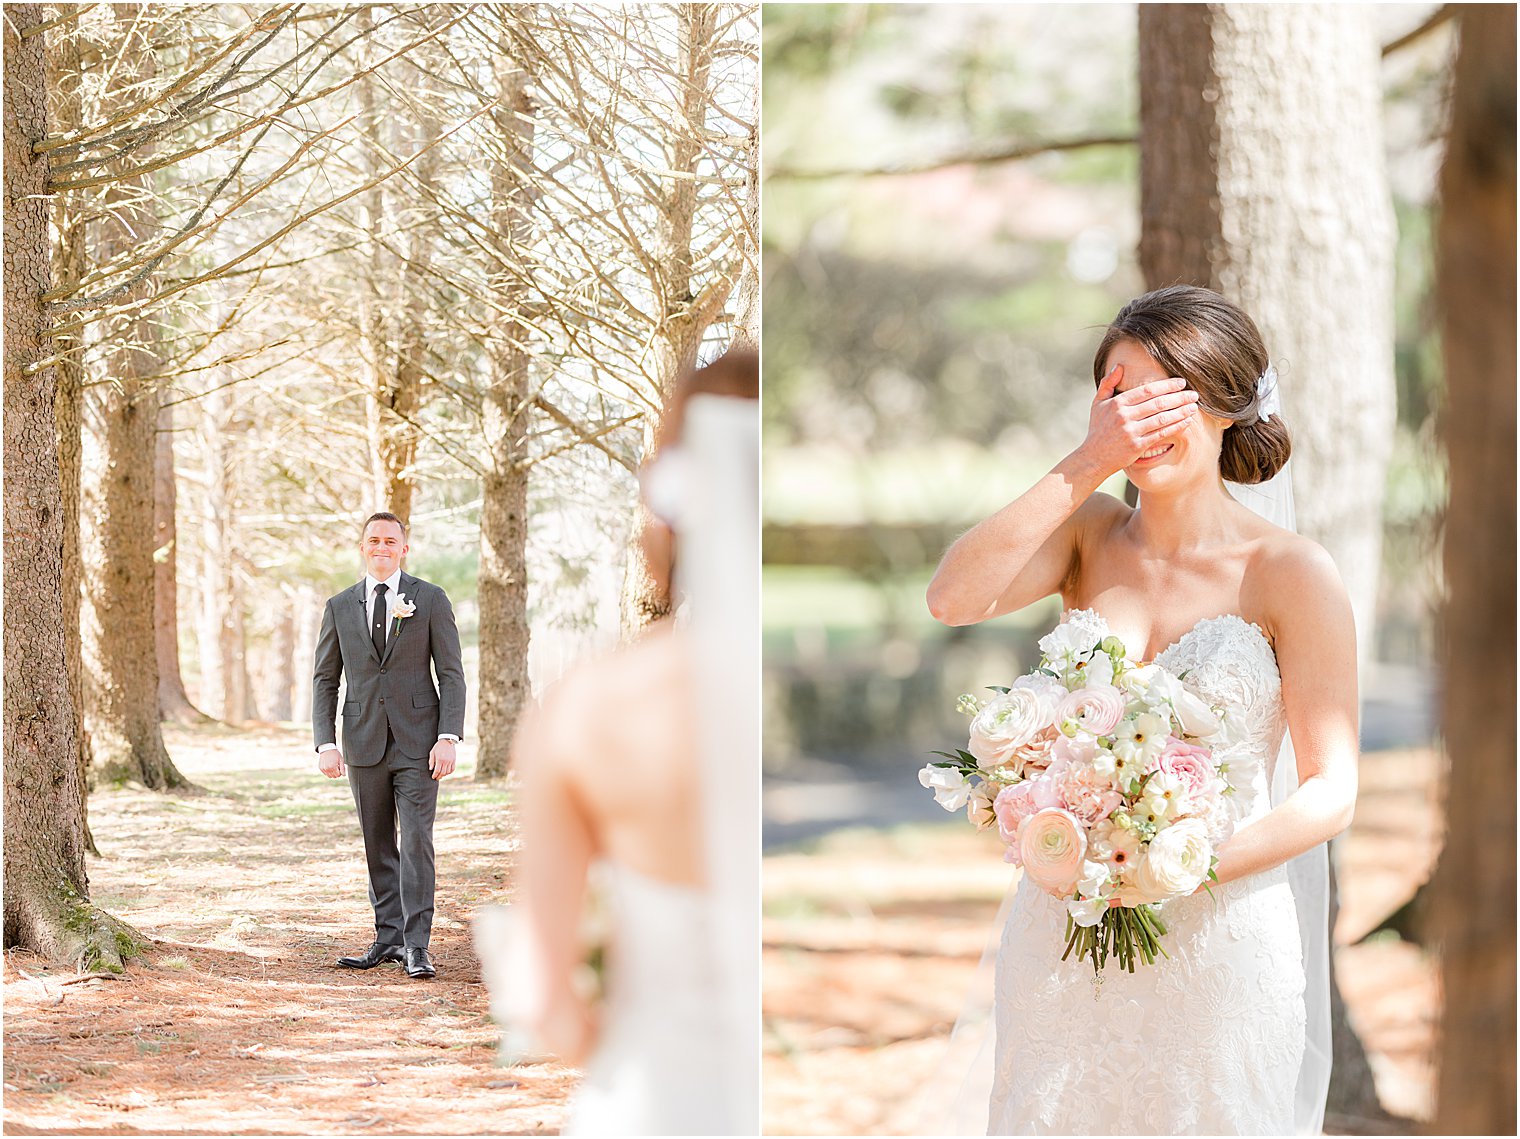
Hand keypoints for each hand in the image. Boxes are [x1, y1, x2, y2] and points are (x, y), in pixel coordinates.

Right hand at [318, 748, 345, 778]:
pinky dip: (328, 771)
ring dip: (332, 773)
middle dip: (337, 773)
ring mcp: (323, 769)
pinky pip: (325, 773)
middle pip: (334, 776)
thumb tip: (344, 775)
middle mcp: (327, 768)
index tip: (340, 767)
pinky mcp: (320, 768)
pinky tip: (329, 766)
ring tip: (333, 766)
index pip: (338, 775)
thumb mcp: (341, 760)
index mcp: (333, 766)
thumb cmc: (335, 754)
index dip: (340, 772)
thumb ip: (343, 768)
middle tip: (337, 767)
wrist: (327, 749)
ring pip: (329, 776)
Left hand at [429, 739, 456, 780]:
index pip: (437, 771)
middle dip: (439, 777)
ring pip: (448, 772)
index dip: (434, 775)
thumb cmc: (438, 746)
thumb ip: (431, 761)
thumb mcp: (432, 752)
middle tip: (436, 778)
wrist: (447, 740)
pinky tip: (447, 772)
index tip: (433, 777)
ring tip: (441, 775)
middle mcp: (446, 761)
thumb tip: (430, 769)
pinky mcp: (454, 760)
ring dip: (444, 775)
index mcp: (439, 759)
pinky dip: (450, 772)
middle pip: (442, 773)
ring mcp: (451, 761)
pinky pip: (453, 769)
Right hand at [1077, 365, 1199, 477]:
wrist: (1093, 457)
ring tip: (1193, 406)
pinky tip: (1186, 421)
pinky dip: (1176, 426)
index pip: (1147, 390)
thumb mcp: (1097, 403)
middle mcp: (1124, 416)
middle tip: (1193, 394)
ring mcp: (1131, 431)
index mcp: (1117, 403)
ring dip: (1181, 411)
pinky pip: (1161, 434)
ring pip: (1162, 418)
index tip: (1181, 383)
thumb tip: (1119, 366)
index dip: (1167, 385)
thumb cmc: (1098, 428)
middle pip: (1158, 403)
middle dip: (1179, 397)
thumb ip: (1108, 383)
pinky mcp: (1137, 446)